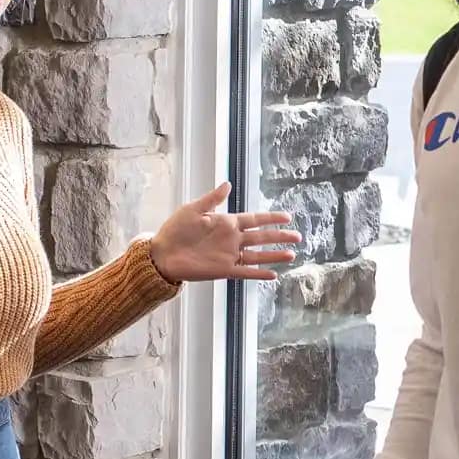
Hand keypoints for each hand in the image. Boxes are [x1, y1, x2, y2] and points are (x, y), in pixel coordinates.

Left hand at [150, 183, 299, 281]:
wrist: (161, 254)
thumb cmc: (174, 230)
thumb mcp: (193, 209)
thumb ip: (213, 199)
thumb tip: (228, 183)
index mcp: (226, 223)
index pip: (254, 219)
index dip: (271, 218)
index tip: (287, 216)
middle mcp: (231, 239)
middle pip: (261, 237)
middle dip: (279, 236)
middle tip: (297, 236)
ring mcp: (229, 255)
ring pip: (257, 255)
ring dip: (274, 255)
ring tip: (291, 255)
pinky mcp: (223, 270)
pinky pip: (245, 272)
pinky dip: (258, 274)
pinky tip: (273, 275)